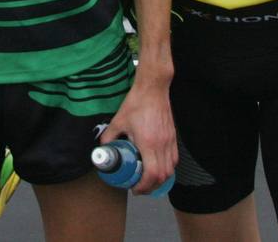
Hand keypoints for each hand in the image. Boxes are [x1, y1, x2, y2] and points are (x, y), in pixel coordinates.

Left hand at [99, 74, 176, 194]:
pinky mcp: (173, 136)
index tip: (135, 188)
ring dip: (161, 179)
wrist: (153, 88)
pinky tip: (158, 165)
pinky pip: (174, 158)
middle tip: (140, 188)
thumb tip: (103, 148)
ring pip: (171, 169)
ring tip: (149, 180)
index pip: (151, 174)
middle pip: (163, 176)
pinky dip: (167, 167)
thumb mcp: (118, 120)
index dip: (144, 186)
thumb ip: (109, 135)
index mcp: (148, 143)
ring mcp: (169, 141)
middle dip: (152, 187)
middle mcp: (162, 144)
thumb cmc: (137, 103)